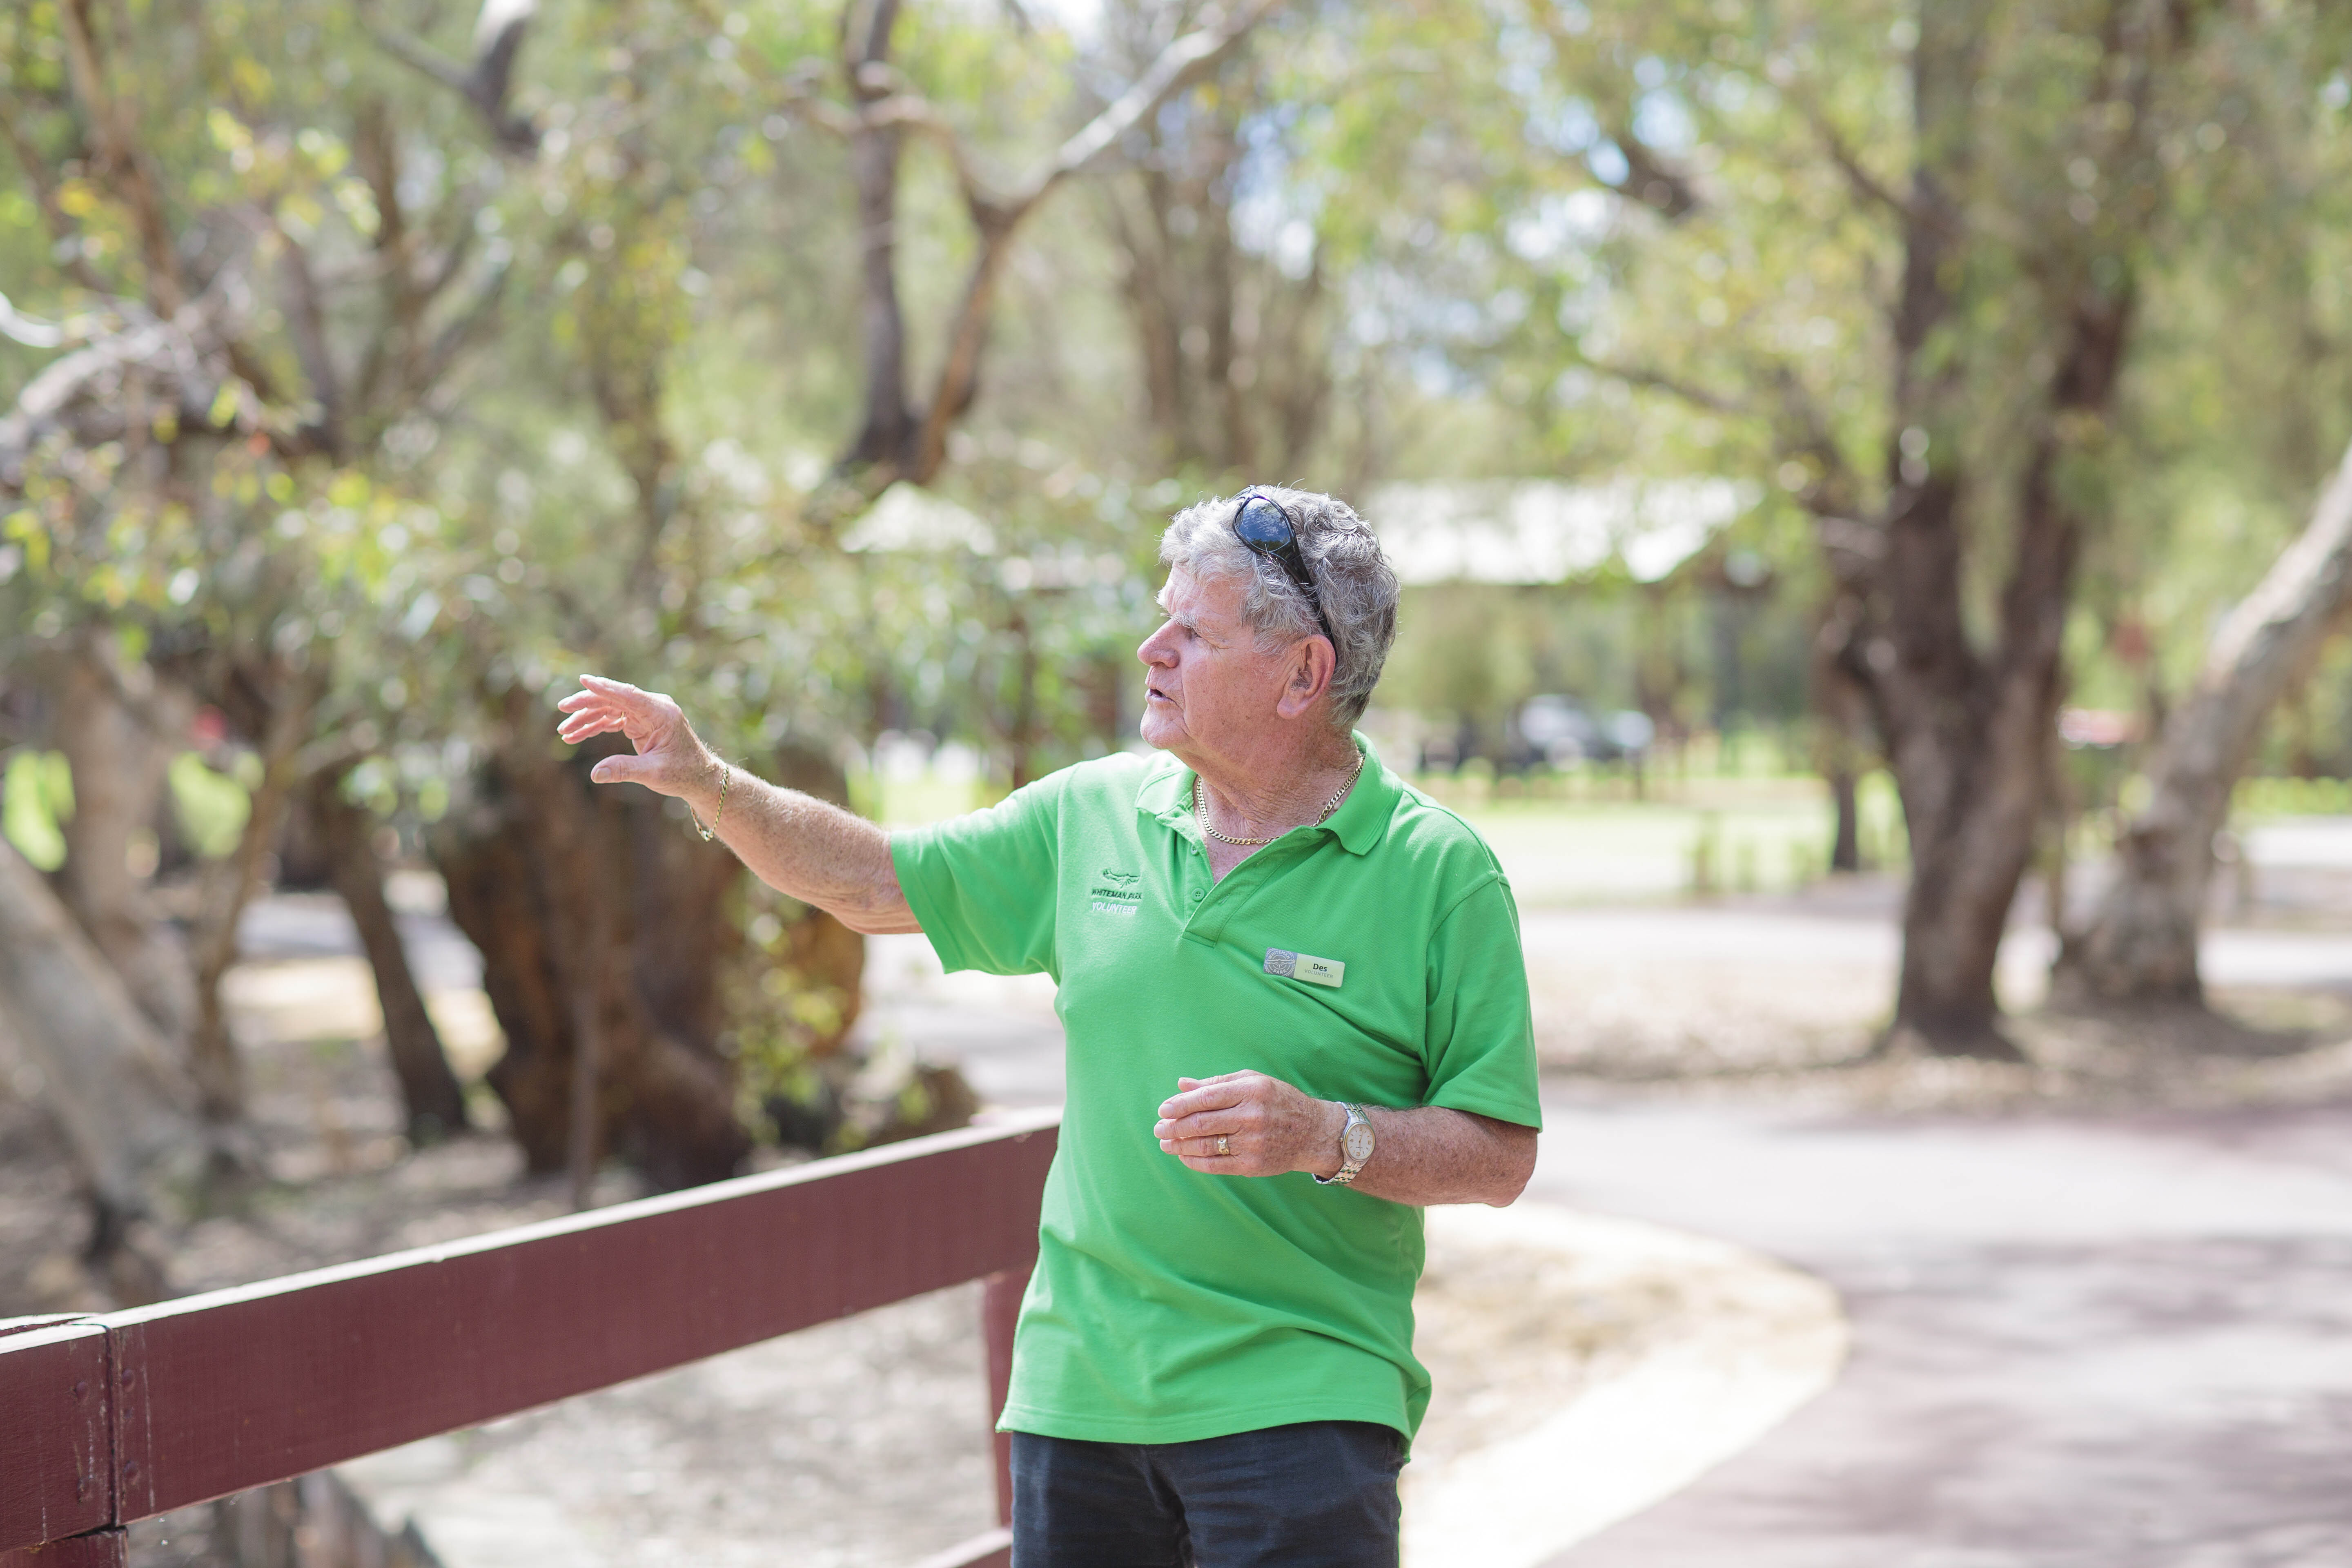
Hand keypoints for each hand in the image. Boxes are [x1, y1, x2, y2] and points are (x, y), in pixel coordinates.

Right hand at [554, 675, 719, 799]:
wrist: (699, 777)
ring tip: (564, 732)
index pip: (629, 695)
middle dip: (587, 704)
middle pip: (614, 699)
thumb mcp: (654, 773)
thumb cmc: (683, 773)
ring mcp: (645, 714)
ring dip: (587, 719)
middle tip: (562, 709)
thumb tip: (595, 774)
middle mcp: (653, 708)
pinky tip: (575, 735)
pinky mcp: (639, 723)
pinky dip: (595, 727)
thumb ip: (625, 770)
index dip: (606, 687)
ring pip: (610, 709)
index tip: (584, 679)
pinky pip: (612, 720)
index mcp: (662, 713)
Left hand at [1154, 1070, 1346, 1178]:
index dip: (1179, 1105)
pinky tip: (1184, 1156)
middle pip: (1201, 1123)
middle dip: (1173, 1127)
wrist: (1312, 1133)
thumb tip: (1181, 1085)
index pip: (1205, 1097)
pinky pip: (1216, 1165)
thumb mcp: (1252, 1082)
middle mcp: (1251, 1116)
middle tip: (1158, 1128)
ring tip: (1165, 1143)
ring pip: (1205, 1146)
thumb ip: (1216, 1083)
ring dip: (1179, 1146)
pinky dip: (1194, 1162)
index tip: (1163, 1109)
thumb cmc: (1277, 1101)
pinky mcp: (1253, 1165)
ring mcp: (1252, 1143)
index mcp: (1251, 1090)